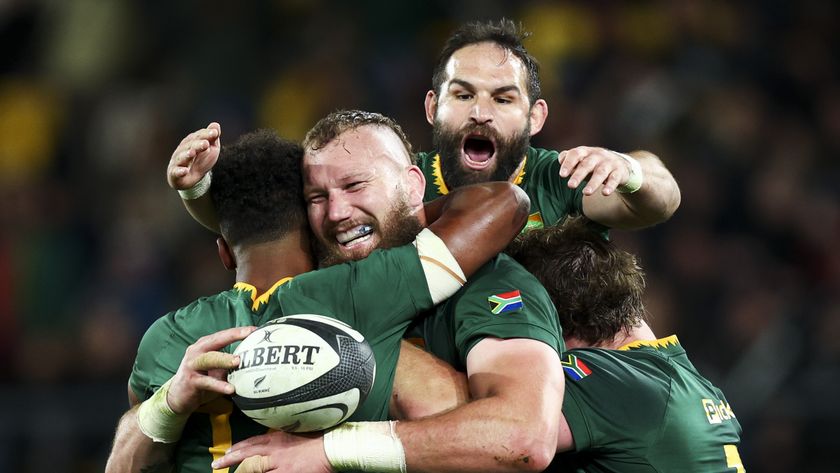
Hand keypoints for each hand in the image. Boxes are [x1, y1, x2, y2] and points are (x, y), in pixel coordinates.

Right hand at [166, 326, 254, 414]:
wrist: (178, 397)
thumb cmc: (202, 380)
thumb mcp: (218, 370)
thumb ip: (231, 364)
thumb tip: (256, 362)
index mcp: (205, 345)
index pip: (224, 335)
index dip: (239, 331)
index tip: (256, 329)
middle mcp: (197, 351)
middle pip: (216, 340)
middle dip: (233, 335)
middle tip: (249, 334)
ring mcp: (192, 365)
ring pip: (210, 359)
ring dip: (224, 359)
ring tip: (238, 361)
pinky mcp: (190, 380)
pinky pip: (207, 382)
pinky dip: (219, 385)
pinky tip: (231, 389)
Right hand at [167, 122, 221, 189]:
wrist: (191, 179)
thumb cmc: (201, 161)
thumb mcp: (210, 149)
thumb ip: (212, 138)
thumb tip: (216, 125)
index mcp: (191, 142)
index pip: (198, 137)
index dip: (206, 135)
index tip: (215, 133)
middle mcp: (183, 150)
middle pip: (190, 146)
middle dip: (197, 144)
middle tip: (206, 144)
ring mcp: (178, 162)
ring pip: (181, 157)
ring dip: (187, 155)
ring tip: (192, 153)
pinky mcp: (174, 174)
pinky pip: (176, 172)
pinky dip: (179, 172)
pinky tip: (185, 171)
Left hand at [211, 430, 330, 472]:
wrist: (333, 446)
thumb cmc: (320, 436)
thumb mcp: (298, 430)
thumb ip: (284, 435)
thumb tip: (275, 438)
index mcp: (278, 437)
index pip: (252, 442)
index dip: (238, 448)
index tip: (228, 450)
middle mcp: (275, 450)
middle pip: (248, 456)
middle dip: (230, 460)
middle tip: (216, 463)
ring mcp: (280, 464)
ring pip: (254, 469)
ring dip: (241, 472)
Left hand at [558, 146, 631, 195]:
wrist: (620, 164)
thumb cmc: (594, 164)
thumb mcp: (582, 159)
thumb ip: (569, 159)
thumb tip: (560, 160)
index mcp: (586, 152)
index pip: (575, 154)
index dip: (568, 163)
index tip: (562, 175)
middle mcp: (597, 156)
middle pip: (587, 164)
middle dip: (578, 175)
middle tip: (570, 186)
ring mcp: (609, 163)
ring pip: (601, 172)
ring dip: (593, 183)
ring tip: (586, 193)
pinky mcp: (619, 172)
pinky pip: (615, 179)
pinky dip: (610, 186)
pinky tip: (605, 193)